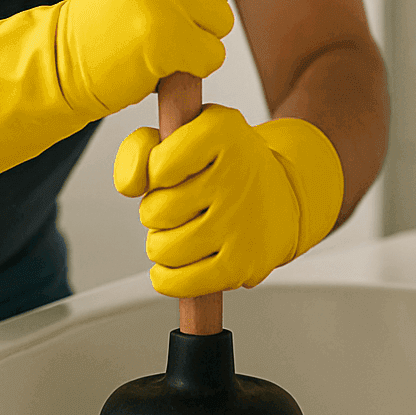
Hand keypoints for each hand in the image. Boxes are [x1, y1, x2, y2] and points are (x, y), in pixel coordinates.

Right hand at [58, 0, 240, 115]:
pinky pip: (212, 54)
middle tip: (159, 9)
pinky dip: (192, 64)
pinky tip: (161, 57)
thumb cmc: (114, 2)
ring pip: (223, 18)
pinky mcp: (161, 36)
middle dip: (203, 1)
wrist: (66, 55)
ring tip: (156, 31)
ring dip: (197, 34)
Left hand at [114, 105, 343, 297]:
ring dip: (161, 243)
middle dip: (156, 211)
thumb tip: (130, 185)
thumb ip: (142, 147)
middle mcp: (237, 175)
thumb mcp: (187, 132)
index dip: (155, 174)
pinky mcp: (243, 264)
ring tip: (182, 230)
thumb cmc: (227, 163)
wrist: (285, 193)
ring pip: (163, 247)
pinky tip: (175, 263)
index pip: (157, 165)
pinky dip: (167, 277)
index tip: (172, 172)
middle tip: (181, 205)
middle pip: (155, 210)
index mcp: (222, 132)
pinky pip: (181, 282)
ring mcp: (242, 223)